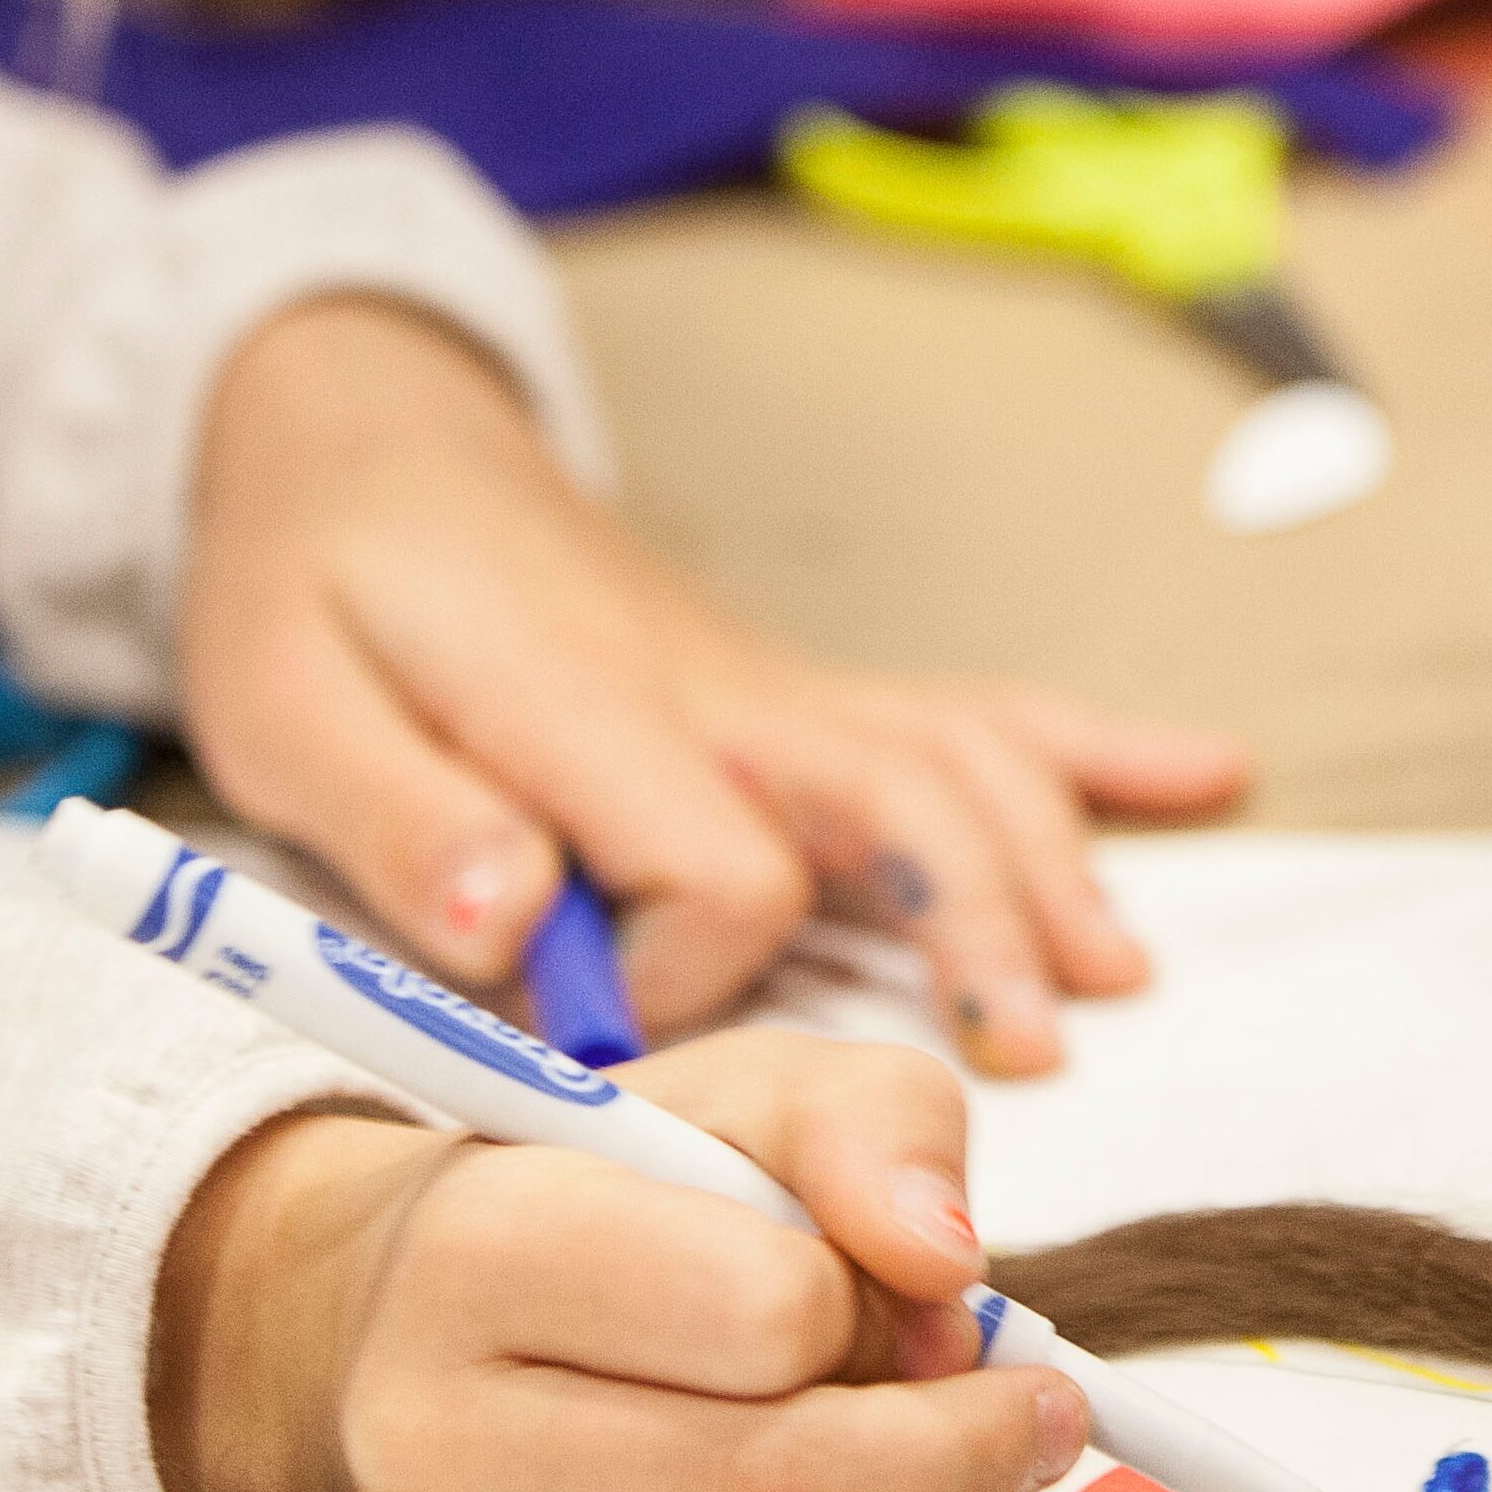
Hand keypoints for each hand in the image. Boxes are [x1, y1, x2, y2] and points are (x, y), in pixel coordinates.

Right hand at [146, 1034, 1083, 1491]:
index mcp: (482, 1248)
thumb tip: (952, 1266)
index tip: (938, 1287)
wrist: (403, 1322)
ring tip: (920, 1439)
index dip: (883, 1301)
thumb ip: (875, 1126)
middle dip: (955, 1446)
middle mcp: (443, 1436)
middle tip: (1032, 1402)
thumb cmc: (607, 1187)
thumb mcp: (747, 1091)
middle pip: (785, 1486)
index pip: (765, 1312)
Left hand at [175, 297, 1248, 1070]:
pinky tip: (1206, 774)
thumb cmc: (315, 583)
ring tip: (1109, 978)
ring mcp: (771, 688)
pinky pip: (963, 709)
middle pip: (895, 801)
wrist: (366, 435)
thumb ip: (400, 816)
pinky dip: (1090, 743)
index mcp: (588, 709)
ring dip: (1046, 864)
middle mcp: (716, 694)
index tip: (611, 1019)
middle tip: (1025, 1055)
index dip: (688, 967)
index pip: (713, 861)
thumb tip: (503, 923)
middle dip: (969, 925)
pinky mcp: (792, 694)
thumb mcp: (285, 702)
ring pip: (954, 762)